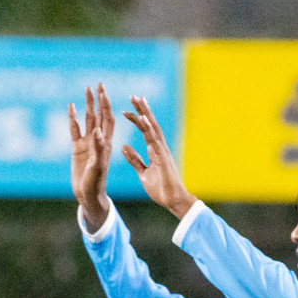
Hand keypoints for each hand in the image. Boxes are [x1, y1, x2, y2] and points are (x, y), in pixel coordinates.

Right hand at [69, 84, 114, 232]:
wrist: (88, 195)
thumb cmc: (96, 183)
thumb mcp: (98, 167)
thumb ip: (98, 149)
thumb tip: (97, 131)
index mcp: (106, 143)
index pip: (108, 119)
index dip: (107, 105)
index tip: (104, 92)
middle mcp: (98, 140)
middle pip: (99, 115)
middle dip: (99, 100)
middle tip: (99, 84)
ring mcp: (87, 143)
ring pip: (87, 119)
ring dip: (88, 105)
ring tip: (87, 89)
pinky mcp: (77, 148)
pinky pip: (75, 130)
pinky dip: (73, 118)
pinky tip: (71, 107)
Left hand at [121, 95, 196, 219]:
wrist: (173, 201)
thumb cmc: (161, 188)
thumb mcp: (143, 173)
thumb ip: (135, 160)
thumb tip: (124, 147)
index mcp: (155, 150)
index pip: (145, 130)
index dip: (137, 119)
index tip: (127, 109)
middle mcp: (160, 148)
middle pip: (150, 125)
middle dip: (143, 110)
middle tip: (134, 96)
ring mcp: (163, 153)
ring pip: (154, 130)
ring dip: (147, 116)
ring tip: (140, 103)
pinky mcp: (164, 160)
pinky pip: (156, 144)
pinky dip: (150, 133)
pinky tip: (144, 123)